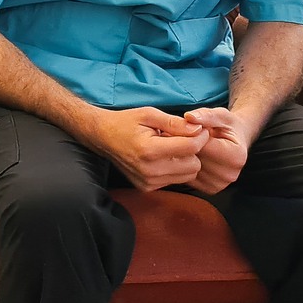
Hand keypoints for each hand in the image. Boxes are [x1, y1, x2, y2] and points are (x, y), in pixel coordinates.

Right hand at [83, 107, 207, 191]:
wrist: (102, 137)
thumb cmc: (125, 122)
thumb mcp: (149, 114)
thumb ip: (175, 123)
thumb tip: (198, 130)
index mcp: (149, 150)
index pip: (191, 148)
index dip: (200, 137)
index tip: (198, 129)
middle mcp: (149, 170)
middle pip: (194, 165)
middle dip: (193, 151)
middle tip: (183, 138)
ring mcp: (147, 182)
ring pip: (188, 175)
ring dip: (186, 161)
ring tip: (172, 147)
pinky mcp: (147, 187)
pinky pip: (176, 180)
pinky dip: (175, 169)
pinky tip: (164, 157)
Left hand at [181, 107, 251, 194]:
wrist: (235, 143)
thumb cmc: (228, 127)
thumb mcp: (221, 115)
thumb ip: (205, 115)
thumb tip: (189, 117)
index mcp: (236, 155)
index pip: (202, 146)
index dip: (188, 134)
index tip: (180, 127)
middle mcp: (230, 174)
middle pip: (195, 160)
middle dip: (183, 146)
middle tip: (174, 135)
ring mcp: (220, 185)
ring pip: (189, 170)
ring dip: (181, 157)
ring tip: (182, 145)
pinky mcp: (210, 190)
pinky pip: (188, 178)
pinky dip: (184, 167)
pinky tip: (186, 157)